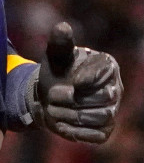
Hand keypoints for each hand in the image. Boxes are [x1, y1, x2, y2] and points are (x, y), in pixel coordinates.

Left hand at [28, 22, 121, 143]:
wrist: (48, 96)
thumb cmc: (56, 71)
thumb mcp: (55, 55)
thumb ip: (59, 42)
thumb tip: (62, 27)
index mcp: (107, 66)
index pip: (105, 74)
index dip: (85, 78)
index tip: (70, 81)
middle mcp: (115, 89)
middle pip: (104, 99)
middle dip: (73, 99)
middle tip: (52, 95)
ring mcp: (111, 111)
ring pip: (100, 118)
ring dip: (70, 115)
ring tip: (52, 109)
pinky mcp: (104, 130)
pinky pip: (96, 135)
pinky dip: (75, 131)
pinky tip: (60, 124)